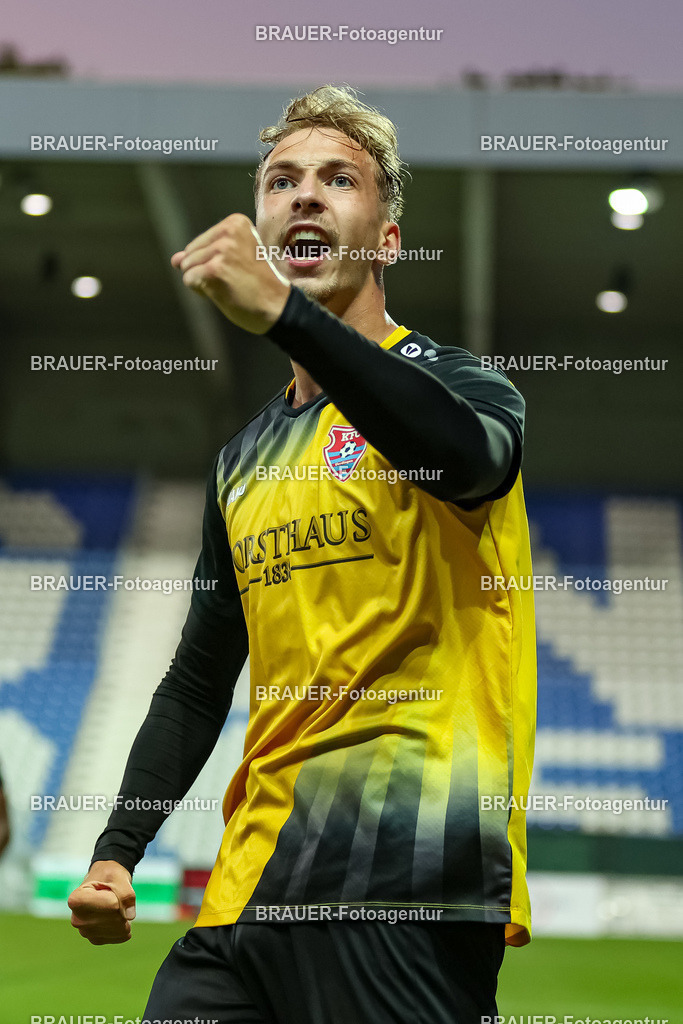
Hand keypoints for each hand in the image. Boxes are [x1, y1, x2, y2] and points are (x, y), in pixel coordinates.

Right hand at [68, 860, 135, 944]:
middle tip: (112, 896)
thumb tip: (130, 917)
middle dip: (122, 906)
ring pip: (120, 929)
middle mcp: (77, 919)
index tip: (109, 888)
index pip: (112, 905)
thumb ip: (126, 893)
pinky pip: (121, 936)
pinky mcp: (95, 939)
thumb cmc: (109, 876)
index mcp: (77, 900)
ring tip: (113, 905)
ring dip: (124, 916)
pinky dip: (125, 925)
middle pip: (116, 917)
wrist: (103, 882)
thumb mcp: (119, 877)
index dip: (119, 896)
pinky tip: (116, 916)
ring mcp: (85, 932)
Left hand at [171, 213, 290, 333]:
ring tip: (229, 285)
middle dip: (204, 271)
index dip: (210, 262)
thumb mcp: (232, 262)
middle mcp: (228, 231)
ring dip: (203, 282)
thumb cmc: (257, 285)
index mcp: (235, 223)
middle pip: (190, 254)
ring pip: (187, 267)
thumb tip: (174, 260)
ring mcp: (222, 250)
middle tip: (233, 279)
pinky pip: (189, 280)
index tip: (236, 268)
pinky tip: (223, 292)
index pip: (199, 243)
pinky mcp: (215, 269)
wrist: (278, 306)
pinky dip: (201, 291)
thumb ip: (202, 256)